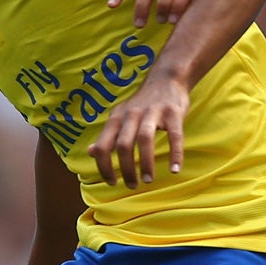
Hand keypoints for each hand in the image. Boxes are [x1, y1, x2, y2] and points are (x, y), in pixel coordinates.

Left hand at [90, 72, 188, 186]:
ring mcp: (153, 112)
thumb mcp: (119, 116)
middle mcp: (132, 114)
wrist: (166, 79)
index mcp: (116, 118)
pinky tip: (175, 170)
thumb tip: (90, 152)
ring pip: (144, 140)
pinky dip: (175, 154)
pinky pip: (174, 136)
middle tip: (132, 185)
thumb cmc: (141, 105)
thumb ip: (107, 135)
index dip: (104, 167)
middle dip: (126, 169)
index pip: (103, 146)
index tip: (111, 182)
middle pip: (123, 145)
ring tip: (148, 180)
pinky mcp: (173, 112)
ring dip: (146, 164)